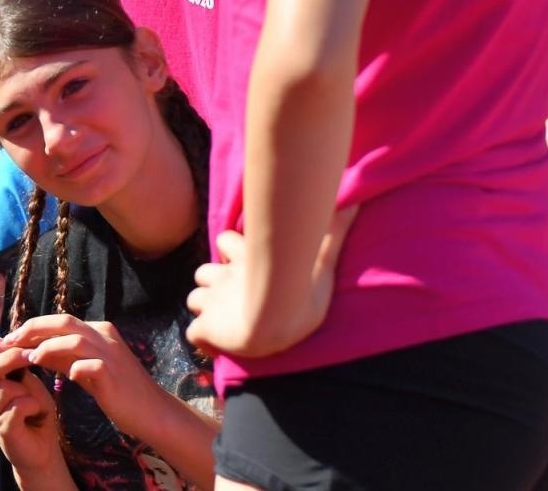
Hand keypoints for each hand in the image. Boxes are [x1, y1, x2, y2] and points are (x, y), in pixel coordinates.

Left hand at [0, 314, 155, 432]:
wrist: (152, 412)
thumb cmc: (118, 391)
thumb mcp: (86, 369)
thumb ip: (64, 357)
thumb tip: (35, 350)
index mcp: (98, 331)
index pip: (60, 321)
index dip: (33, 327)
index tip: (11, 338)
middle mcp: (104, 336)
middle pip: (64, 322)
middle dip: (33, 329)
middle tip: (10, 342)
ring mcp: (111, 354)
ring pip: (75, 340)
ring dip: (48, 347)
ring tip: (31, 359)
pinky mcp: (114, 375)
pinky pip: (91, 366)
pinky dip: (75, 368)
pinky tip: (65, 378)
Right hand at [0, 335, 75, 487]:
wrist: (42, 447)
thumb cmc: (34, 409)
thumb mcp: (27, 379)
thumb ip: (17, 363)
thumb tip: (15, 344)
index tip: (13, 343)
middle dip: (12, 359)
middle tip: (32, 358)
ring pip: (4, 388)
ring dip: (27, 389)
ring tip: (33, 400)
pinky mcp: (1, 429)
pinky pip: (18, 406)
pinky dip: (33, 404)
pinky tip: (34, 412)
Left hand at [186, 205, 356, 358]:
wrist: (274, 318)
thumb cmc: (300, 288)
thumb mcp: (322, 259)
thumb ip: (333, 233)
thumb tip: (353, 202)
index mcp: (246, 259)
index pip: (226, 241)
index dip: (231, 249)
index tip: (242, 261)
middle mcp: (225, 277)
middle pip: (204, 271)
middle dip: (213, 281)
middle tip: (233, 295)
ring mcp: (213, 302)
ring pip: (195, 298)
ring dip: (206, 306)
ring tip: (224, 320)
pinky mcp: (207, 327)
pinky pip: (194, 333)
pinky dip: (202, 339)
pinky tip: (215, 346)